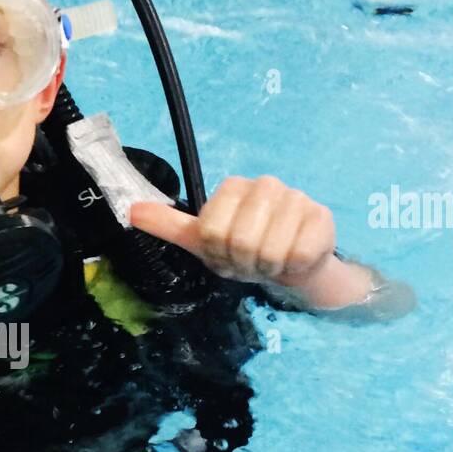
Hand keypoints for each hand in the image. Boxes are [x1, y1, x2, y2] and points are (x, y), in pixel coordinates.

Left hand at [130, 175, 335, 290]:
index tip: (225, 253)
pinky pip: (298, 254)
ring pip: (270, 249)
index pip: (212, 230)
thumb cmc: (242, 250)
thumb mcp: (202, 241)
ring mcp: (297, 197)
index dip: (218, 253)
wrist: (288, 264)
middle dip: (243, 262)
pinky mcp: (321, 217)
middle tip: (249, 261)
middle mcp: (265, 184)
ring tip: (270, 260)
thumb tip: (131, 211)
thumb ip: (168, 225)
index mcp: (233, 186)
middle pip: (241, 240)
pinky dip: (292, 267)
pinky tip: (293, 258)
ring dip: (267, 267)